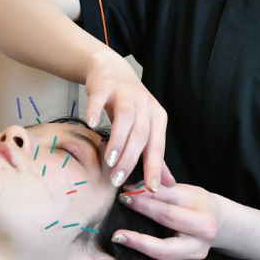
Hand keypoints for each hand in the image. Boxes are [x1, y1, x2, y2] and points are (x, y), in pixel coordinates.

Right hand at [84, 50, 174, 190]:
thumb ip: (154, 156)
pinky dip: (96, 111)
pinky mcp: (105, 85)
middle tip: (118, 179)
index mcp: (157, 116)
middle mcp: (144, 104)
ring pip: (125, 118)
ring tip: (109, 160)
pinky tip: (92, 124)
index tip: (151, 189)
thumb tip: (167, 184)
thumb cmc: (130, 104)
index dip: (155, 168)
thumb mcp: (145, 127)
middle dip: (130, 159)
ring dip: (117, 140)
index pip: (157, 146)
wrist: (112, 70)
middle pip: (141, 134)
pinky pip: (101, 98)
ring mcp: (125, 92)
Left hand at [111, 183, 220, 259]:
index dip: (145, 207)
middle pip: (167, 247)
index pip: (168, 215)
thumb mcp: (181, 190)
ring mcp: (192, 259)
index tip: (123, 199)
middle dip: (140, 242)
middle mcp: (200, 244)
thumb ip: (157, 190)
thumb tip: (129, 190)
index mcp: (202, 221)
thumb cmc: (194, 201)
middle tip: (117, 235)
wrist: (215, 219)